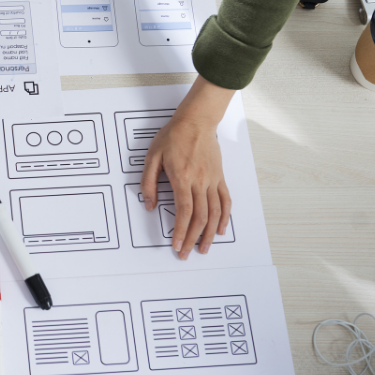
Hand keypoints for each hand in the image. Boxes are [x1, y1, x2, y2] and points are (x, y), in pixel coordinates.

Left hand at [140, 76, 234, 259]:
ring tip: (204, 248)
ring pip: (215, 213)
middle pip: (200, 217)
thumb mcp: (152, 156)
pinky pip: (225, 200)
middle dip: (192, 238)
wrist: (196, 120)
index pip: (184, 211)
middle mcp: (200, 181)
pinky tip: (220, 230)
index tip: (176, 244)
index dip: (180, 231)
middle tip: (187, 253)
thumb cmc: (173, 136)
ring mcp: (213, 180)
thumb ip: (148, 182)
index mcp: (182, 178)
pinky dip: (225, 217)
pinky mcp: (220, 177)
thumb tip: (149, 204)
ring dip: (209, 234)